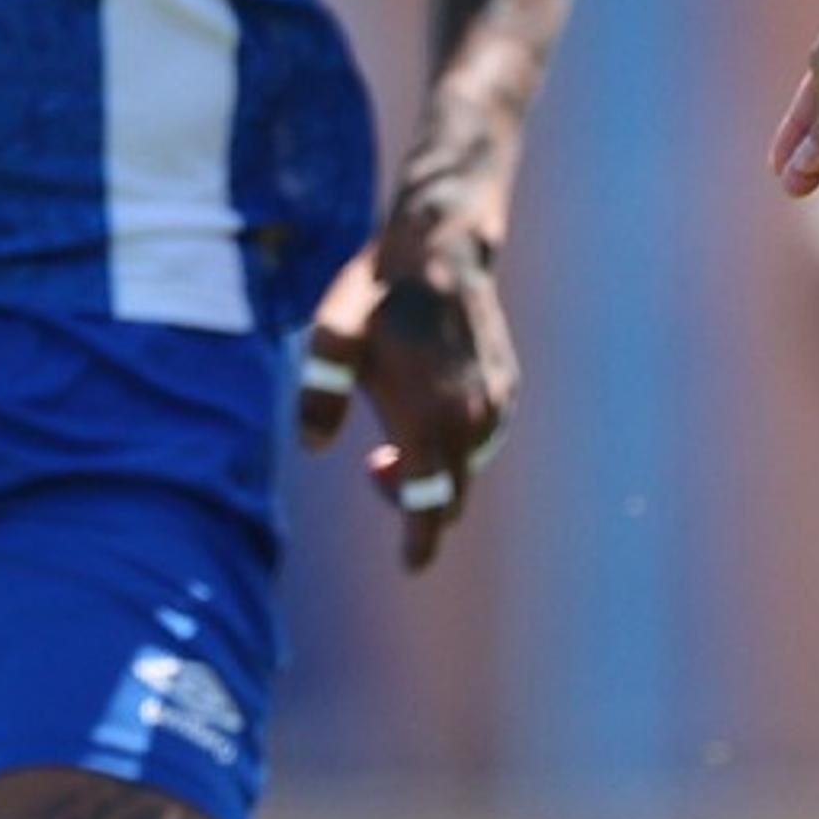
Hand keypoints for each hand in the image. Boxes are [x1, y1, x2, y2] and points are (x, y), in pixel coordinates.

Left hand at [293, 231, 516, 573]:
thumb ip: (318, 395)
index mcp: (428, 421)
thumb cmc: (377, 298)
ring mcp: (496, 404)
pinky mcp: (508, 387)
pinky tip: (435, 402)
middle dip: (417, 497)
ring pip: (470, 466)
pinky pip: (488, 436)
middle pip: (451, 494)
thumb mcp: (331, 339)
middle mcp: (471, 421)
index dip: (420, 542)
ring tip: (404, 424)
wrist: (441, 251)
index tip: (411, 567)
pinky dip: (461, 440)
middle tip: (380, 463)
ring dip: (439, 465)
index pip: (429, 505)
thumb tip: (311, 445)